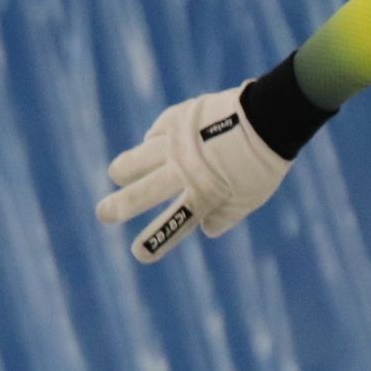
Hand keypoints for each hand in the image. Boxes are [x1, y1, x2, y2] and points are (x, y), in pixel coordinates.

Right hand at [95, 84, 290, 260]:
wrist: (267, 117)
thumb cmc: (262, 164)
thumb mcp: (249, 199)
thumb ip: (226, 216)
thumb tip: (206, 230)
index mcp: (204, 193)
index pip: (174, 223)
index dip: (156, 240)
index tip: (139, 253)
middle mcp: (184, 169)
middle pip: (145, 192)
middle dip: (121, 206)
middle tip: (103, 214)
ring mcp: (177, 142)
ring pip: (140, 158)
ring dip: (125, 169)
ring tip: (115, 176)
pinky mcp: (178, 119)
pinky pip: (155, 135)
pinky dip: (151, 143)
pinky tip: (149, 147)